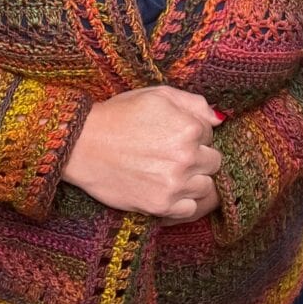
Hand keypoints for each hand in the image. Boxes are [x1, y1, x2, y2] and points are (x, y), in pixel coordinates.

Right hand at [61, 85, 222, 219]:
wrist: (83, 144)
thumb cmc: (119, 115)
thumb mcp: (157, 95)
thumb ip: (193, 103)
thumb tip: (219, 119)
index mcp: (189, 127)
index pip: (210, 134)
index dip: (194, 133)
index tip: (174, 134)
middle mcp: (186, 157)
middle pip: (214, 162)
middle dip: (198, 156)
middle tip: (173, 153)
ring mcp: (175, 184)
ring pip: (206, 186)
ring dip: (193, 179)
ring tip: (170, 171)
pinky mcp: (161, 205)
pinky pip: (190, 208)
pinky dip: (183, 201)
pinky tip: (168, 189)